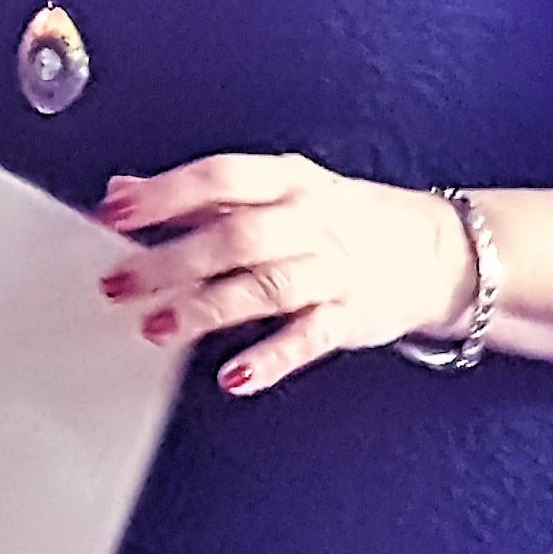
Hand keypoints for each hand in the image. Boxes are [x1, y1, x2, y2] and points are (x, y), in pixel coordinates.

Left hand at [96, 152, 477, 396]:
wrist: (437, 251)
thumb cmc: (338, 219)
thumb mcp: (274, 191)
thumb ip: (199, 196)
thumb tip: (121, 192)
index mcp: (286, 181)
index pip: (220, 178)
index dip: (166, 194)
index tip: (114, 214)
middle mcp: (310, 221)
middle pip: (236, 236)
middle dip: (172, 261)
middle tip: (119, 285)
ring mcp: (333, 270)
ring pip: (266, 286)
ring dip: (208, 309)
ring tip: (158, 328)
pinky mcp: (351, 317)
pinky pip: (309, 337)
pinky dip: (272, 358)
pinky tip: (234, 375)